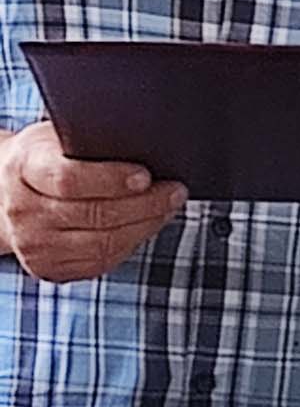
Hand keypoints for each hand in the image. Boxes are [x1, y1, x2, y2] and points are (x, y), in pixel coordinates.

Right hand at [0, 121, 186, 280]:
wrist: (5, 194)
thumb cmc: (44, 158)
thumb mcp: (55, 138)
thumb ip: (87, 140)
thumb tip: (143, 139)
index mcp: (23, 169)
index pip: (68, 179)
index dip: (110, 179)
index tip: (146, 175)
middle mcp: (23, 211)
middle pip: (93, 214)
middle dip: (144, 204)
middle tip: (175, 191)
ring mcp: (33, 245)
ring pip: (102, 243)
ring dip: (144, 226)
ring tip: (168, 208)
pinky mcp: (47, 268)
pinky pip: (99, 261)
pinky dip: (129, 245)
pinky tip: (146, 227)